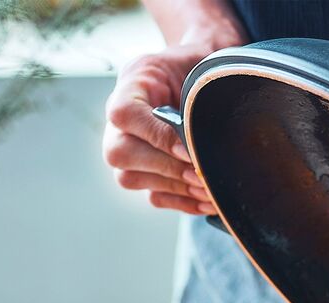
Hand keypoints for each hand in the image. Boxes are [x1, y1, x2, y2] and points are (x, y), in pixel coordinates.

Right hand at [103, 41, 230, 213]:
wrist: (200, 83)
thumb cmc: (197, 74)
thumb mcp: (196, 72)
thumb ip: (195, 99)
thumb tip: (201, 144)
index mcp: (130, 87)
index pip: (125, 115)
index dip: (157, 137)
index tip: (189, 150)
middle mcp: (118, 122)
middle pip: (120, 153)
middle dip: (167, 169)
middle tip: (201, 175)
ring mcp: (127, 152)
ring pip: (131, 179)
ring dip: (176, 188)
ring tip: (210, 190)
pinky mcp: (143, 175)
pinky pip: (154, 197)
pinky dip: (182, 203)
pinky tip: (206, 201)